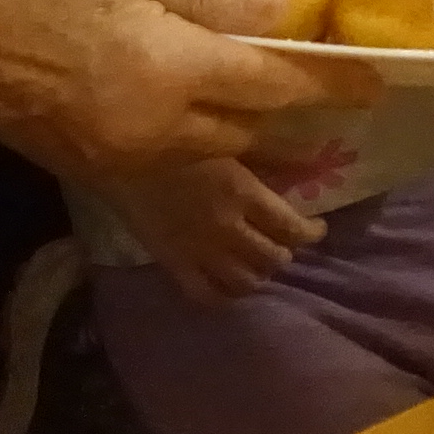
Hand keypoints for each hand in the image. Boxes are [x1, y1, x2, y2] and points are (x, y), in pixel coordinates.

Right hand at [0, 0, 379, 179]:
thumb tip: (281, 9)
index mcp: (167, 72)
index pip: (273, 86)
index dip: (329, 83)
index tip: (373, 82)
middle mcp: (151, 130)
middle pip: (244, 128)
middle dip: (282, 104)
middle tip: (310, 71)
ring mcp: (115, 154)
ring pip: (204, 151)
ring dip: (237, 127)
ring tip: (257, 93)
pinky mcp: (82, 162)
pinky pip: (159, 161)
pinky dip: (189, 139)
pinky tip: (188, 107)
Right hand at [98, 155, 324, 305]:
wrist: (117, 152)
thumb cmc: (173, 137)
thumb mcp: (227, 139)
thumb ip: (268, 154)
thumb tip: (309, 160)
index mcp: (244, 193)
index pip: (293, 228)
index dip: (312, 232)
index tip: (316, 227)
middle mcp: (228, 229)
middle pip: (273, 258)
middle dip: (285, 252)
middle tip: (283, 242)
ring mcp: (199, 251)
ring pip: (246, 281)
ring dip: (260, 274)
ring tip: (259, 263)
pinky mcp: (173, 264)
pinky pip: (206, 295)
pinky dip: (224, 296)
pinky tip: (228, 285)